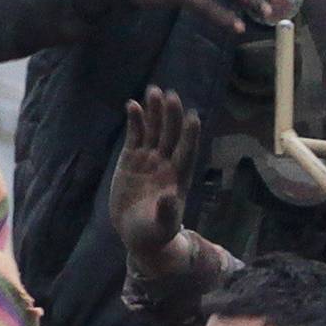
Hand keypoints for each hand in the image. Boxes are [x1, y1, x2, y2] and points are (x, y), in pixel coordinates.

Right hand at [110, 86, 200, 272]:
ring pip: (154, 131)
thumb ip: (167, 213)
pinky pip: (135, 136)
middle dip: (171, 116)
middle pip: (171, 135)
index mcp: (178, 178)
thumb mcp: (161, 227)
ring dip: (155, 112)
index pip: (187, 152)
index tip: (194, 117)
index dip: (190, 135)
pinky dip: (135, 121)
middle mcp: (166, 164)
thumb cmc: (154, 234)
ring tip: (153, 90)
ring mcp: (149, 159)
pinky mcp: (131, 159)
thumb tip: (171, 197)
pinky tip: (133, 105)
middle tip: (171, 95)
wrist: (135, 233)